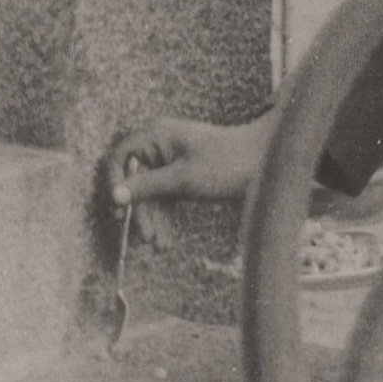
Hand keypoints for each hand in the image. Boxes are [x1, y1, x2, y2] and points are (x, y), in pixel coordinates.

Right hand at [108, 113, 274, 241]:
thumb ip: (148, 186)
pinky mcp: (182, 176)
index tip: (119, 210)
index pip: (120, 157)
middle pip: (135, 180)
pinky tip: (166, 240)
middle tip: (148, 239)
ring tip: (160, 246)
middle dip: (140, 211)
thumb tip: (114, 195)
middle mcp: (160, 144)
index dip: (115, 182)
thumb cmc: (228, 162)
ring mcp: (171, 161)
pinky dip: (165, 217)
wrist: (268, 163)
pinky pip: (165, 198)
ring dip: (153, 219)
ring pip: (150, 193)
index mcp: (157, 134)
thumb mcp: (185, 178)